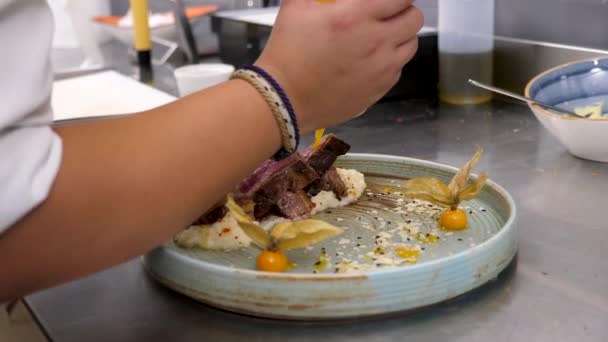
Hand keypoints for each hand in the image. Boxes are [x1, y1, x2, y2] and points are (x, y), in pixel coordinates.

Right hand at [256, 0, 423, 133]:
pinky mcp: (379, 89)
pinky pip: (398, 69)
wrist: (284, 99)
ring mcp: (380, 69)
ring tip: (382, 37)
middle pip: (415, 18)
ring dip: (401, 36)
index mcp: (355, 17)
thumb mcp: (296, 6)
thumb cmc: (287, 55)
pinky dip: (390, 61)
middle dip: (405, 11)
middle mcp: (375, 43)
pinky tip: (371, 60)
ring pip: (411, 45)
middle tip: (390, 13)